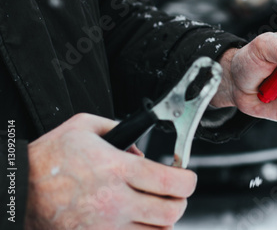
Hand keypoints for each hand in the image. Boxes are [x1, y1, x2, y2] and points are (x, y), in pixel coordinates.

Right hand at [25, 113, 196, 229]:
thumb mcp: (85, 126)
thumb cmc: (49, 159)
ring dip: (162, 218)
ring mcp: (107, 226)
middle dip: (179, 200)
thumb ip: (121, 130)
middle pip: (172, 211)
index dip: (189, 179)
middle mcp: (116, 201)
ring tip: (154, 206)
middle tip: (172, 191)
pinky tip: (139, 221)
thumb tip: (140, 151)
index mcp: (117, 170)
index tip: (185, 175)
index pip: (172, 182)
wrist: (18, 191)